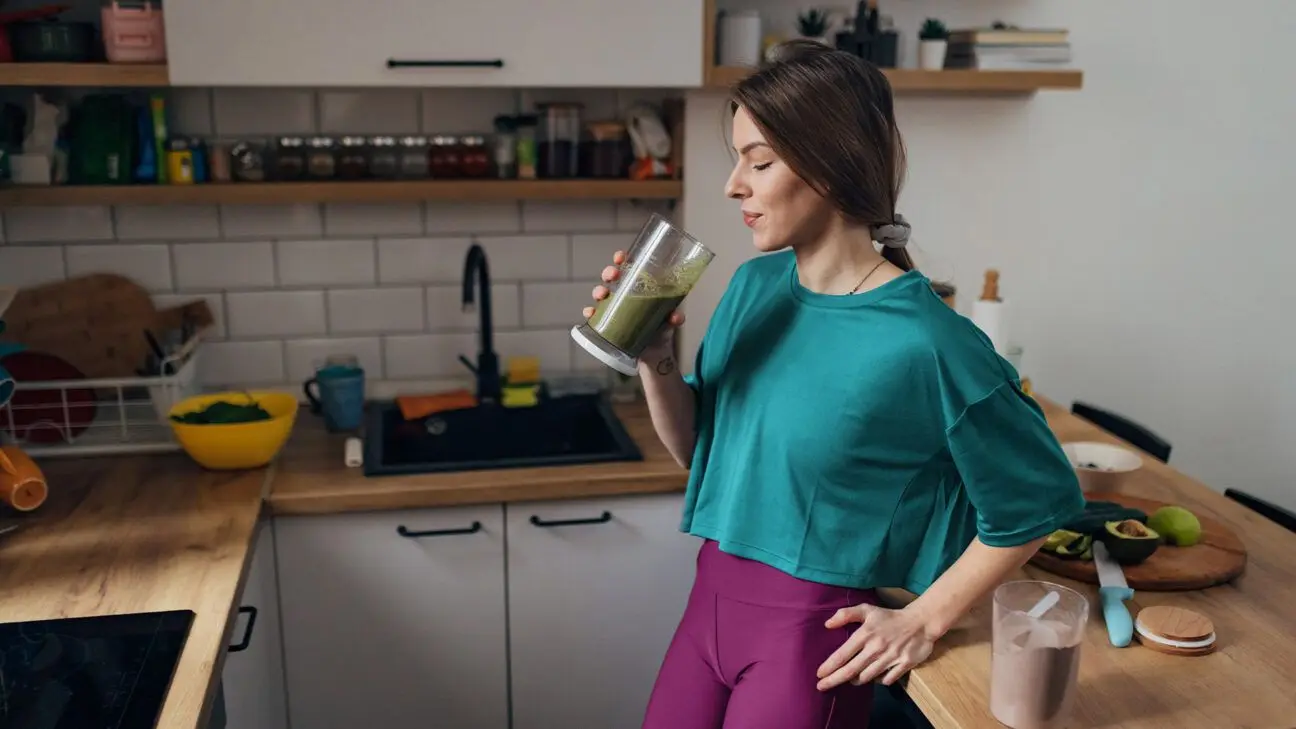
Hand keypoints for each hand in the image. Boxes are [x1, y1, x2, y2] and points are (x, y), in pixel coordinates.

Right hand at [582, 250, 684, 360]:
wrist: (654, 354)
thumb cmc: (661, 330)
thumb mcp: (670, 322)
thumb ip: (674, 318)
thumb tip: (675, 316)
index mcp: (639, 288)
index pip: (629, 268)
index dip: (622, 260)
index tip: (620, 257)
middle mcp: (624, 295)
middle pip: (612, 278)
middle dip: (609, 273)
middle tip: (613, 275)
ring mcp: (614, 309)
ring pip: (601, 294)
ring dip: (599, 291)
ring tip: (602, 295)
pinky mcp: (607, 325)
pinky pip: (595, 317)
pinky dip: (591, 314)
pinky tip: (591, 313)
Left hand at [816, 604, 935, 690]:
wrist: (920, 622)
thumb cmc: (889, 617)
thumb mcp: (867, 609)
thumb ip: (846, 614)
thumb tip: (827, 624)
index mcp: (865, 634)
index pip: (842, 655)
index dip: (829, 667)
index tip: (819, 675)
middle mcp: (876, 648)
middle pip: (851, 670)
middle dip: (834, 680)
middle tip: (822, 686)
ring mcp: (890, 658)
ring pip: (867, 677)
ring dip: (855, 680)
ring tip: (850, 679)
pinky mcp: (904, 665)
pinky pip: (886, 680)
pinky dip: (877, 681)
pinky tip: (873, 677)